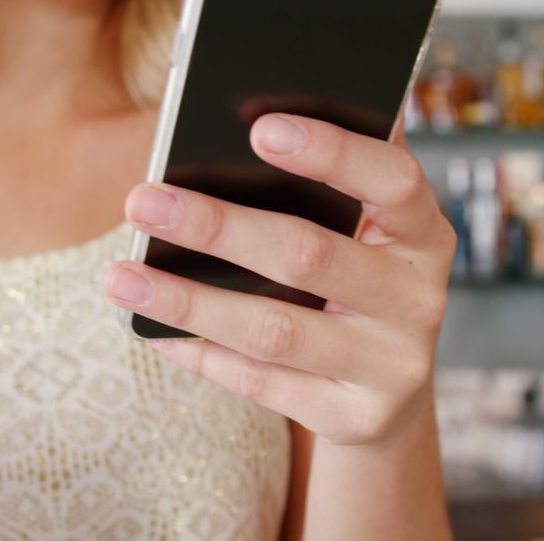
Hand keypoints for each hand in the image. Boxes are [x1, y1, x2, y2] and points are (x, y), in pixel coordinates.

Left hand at [105, 114, 452, 447]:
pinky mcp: (353, 418)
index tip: (260, 127)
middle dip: (218, 227)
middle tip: (142, 202)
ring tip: (120, 276)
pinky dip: (199, 353)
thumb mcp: (366, 231)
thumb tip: (237, 126)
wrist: (388, 391)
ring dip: (188, 302)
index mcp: (423, 233)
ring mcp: (390, 367)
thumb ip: (329, 183)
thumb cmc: (356, 280)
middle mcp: (418, 299)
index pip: (392, 180)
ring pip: (273, 331)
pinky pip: (259, 383)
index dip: (333, 152)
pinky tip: (150, 329)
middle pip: (309, 256)